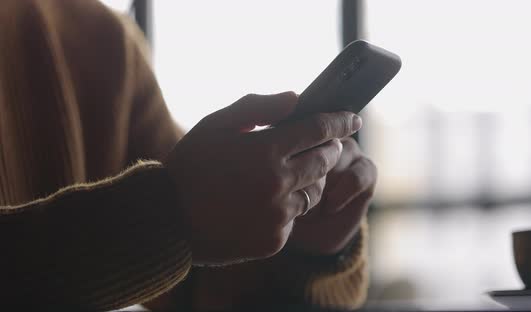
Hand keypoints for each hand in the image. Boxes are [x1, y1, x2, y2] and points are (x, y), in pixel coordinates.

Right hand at [165, 92, 361, 264]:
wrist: (166, 222)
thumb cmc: (190, 166)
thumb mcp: (216, 125)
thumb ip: (258, 107)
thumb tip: (295, 99)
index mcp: (266, 150)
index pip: (319, 129)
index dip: (340, 120)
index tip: (353, 118)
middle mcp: (278, 183)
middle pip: (325, 160)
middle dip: (329, 148)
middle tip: (322, 144)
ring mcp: (278, 215)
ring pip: (315, 192)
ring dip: (310, 180)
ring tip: (288, 175)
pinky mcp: (274, 240)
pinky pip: (294, 219)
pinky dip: (287, 208)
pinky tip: (264, 203)